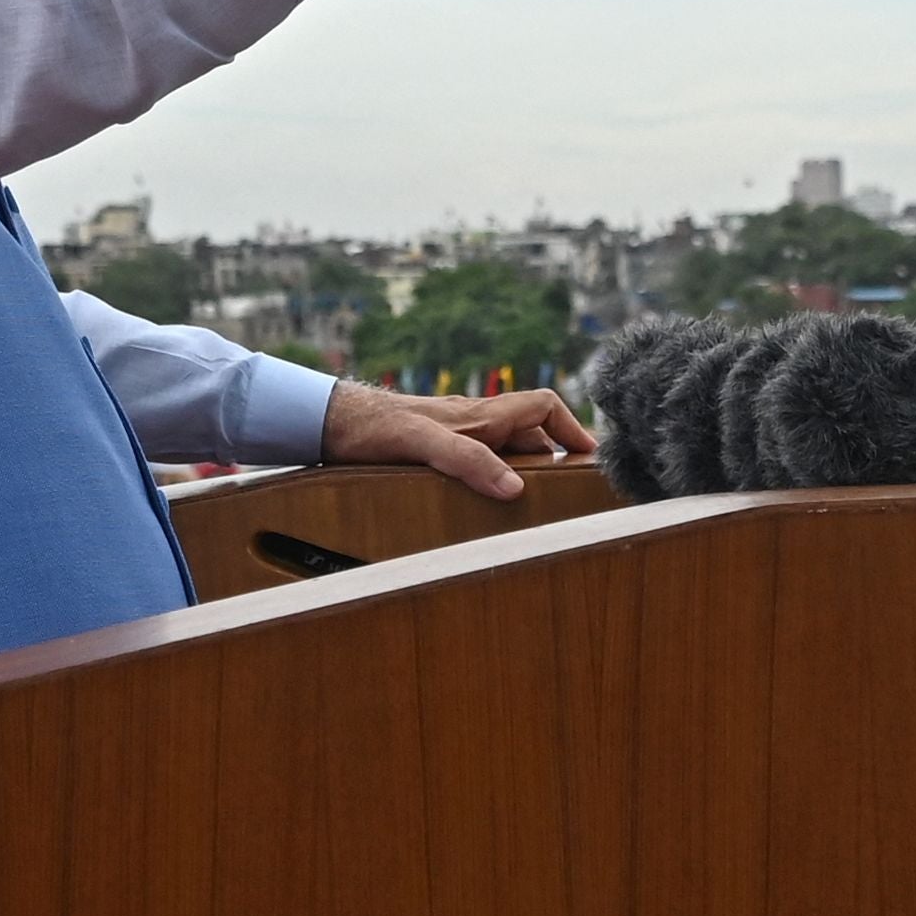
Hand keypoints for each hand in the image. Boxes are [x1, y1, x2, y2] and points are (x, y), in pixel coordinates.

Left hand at [320, 380, 596, 501]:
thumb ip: (468, 461)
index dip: (570, 426)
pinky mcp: (430, 452)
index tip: (587, 456)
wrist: (328, 423)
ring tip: (529, 509)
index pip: (542, 405)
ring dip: (518, 474)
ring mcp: (451, 437)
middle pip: (527, 434)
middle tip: (567, 493)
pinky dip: (486, 483)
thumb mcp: (423, 444)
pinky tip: (478, 509)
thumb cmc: (374, 427)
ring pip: (500, 451)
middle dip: (551, 458)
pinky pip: (473, 464)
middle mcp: (471, 423)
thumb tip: (514, 489)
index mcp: (480, 415)